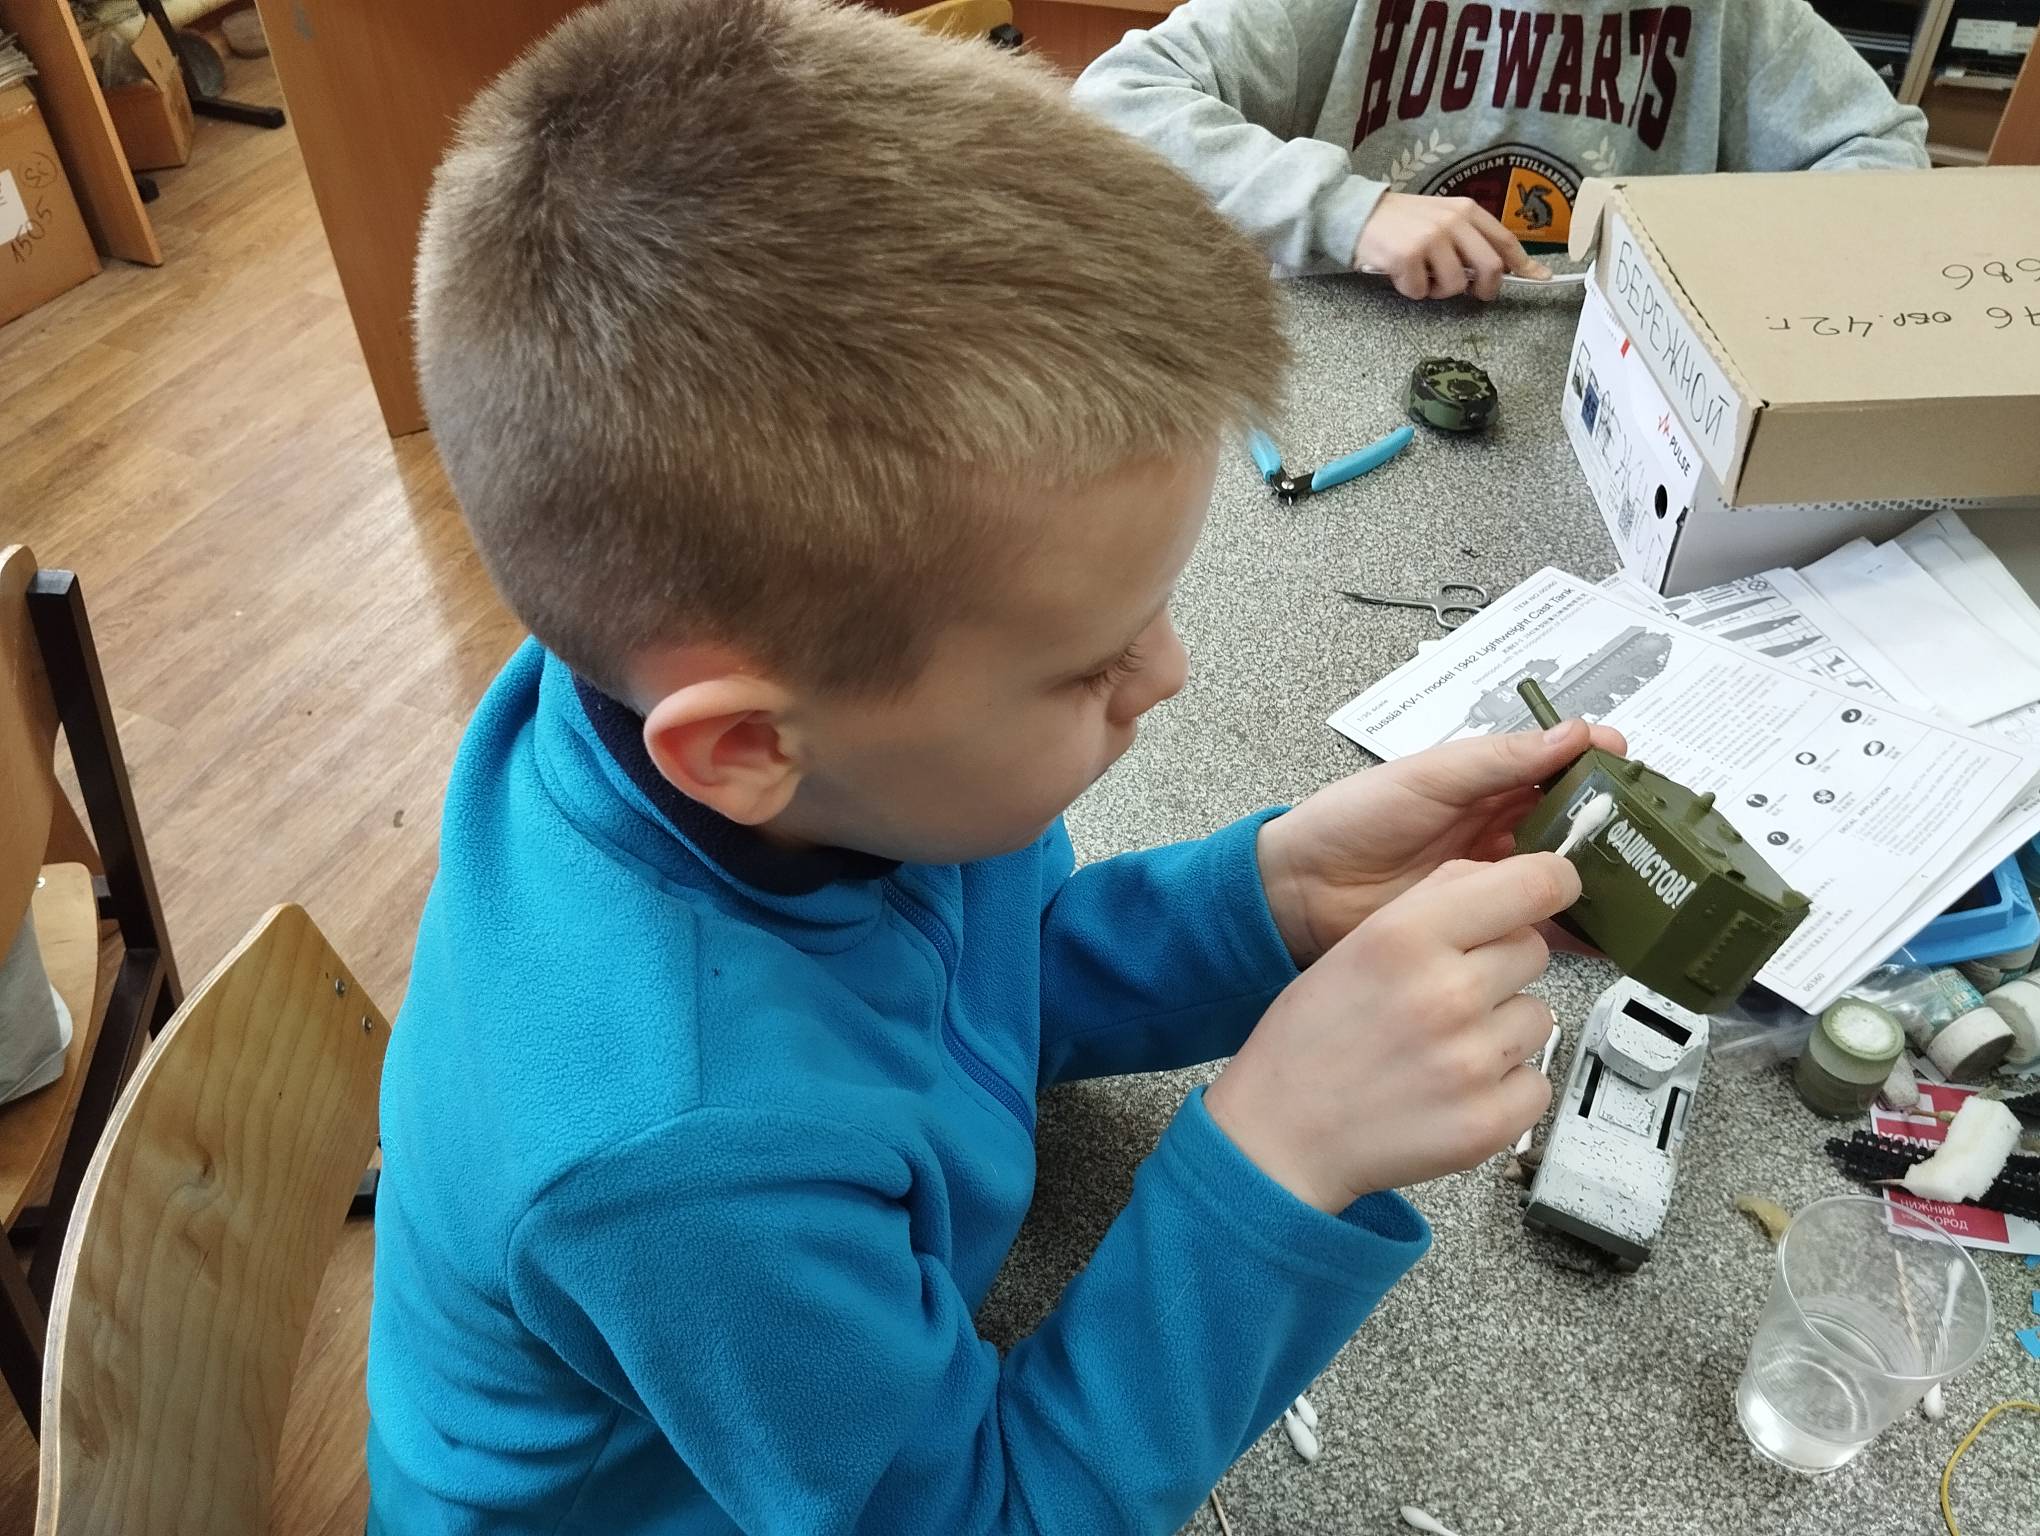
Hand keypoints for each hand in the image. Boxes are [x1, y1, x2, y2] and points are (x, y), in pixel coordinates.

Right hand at [1207, 856, 1574, 1210]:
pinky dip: (1505, 1088)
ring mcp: (1471, 1062)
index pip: (1530, 885)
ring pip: (1538, 1016)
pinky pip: (1536, 1082)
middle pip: (1534, 951)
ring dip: (1503, 1029)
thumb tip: (1507, 876)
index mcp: (1405, 937)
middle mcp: (1445, 994)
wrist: (1281, 1135)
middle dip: (1502, 967)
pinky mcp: (1488, 1122)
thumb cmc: (1312, 1038)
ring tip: (1444, 1048)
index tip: (1552, 891)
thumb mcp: (1356, 944)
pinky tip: (1454, 1090)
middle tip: (1450, 994)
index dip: (1553, 884)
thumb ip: (1434, 900)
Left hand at [1256, 719, 1626, 966]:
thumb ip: (1499, 759)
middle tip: (1656, 839)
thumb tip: (1572, 734)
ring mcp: (1495, 879)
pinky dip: (1577, 929)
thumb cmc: (1348, 821)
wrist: (1299, 892)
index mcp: (1487, 783)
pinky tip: (1607, 933)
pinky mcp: (1485, 925)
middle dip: (1617, 830)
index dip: (1601, 770)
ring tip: (1646, 885)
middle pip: (1578, 826)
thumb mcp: (1427, 777)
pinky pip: (1543, 926)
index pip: (1561, 769)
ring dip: (1605, 880)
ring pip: (1568, 876)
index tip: (1636, 773)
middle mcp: (1500, 830)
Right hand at [1353, 192, 1548, 299]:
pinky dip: (1411, 290)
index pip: (1504, 240)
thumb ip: (1468, 238)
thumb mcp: (1440, 218)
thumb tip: (1497, 269)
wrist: (1358, 213)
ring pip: (1454, 285)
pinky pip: (1421, 291)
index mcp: (1465, 210)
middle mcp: (1453, 221)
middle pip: (1489, 267)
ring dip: (1439, 291)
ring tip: (1423, 278)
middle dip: (1485, 289)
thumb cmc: (1401, 221)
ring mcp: (1430, 238)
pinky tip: (1400, 275)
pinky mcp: (1408, 256)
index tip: (1540, 277)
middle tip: (1473, 295)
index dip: (1523, 263)